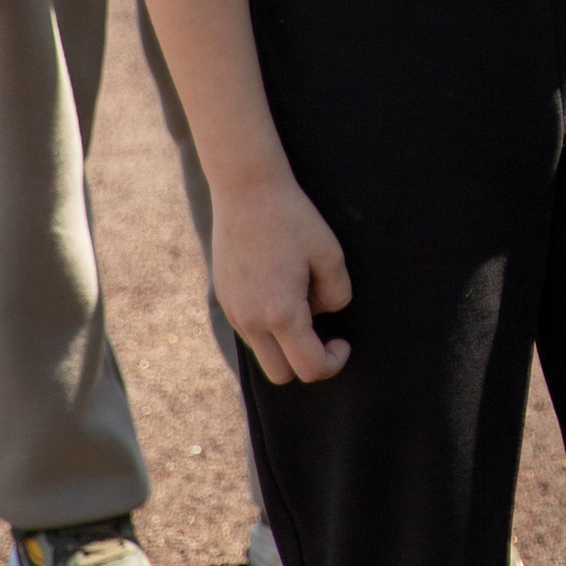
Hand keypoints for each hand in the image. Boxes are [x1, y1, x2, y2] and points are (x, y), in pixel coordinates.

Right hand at [212, 174, 352, 384]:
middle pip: (280, 374)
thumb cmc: (293, 219)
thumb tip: (325, 314)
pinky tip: (280, 292)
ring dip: (285, 343)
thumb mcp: (330, 255)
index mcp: (281, 314)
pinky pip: (248, 331)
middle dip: (306, 362)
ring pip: (262, 353)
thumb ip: (336, 295)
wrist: (246, 191)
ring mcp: (233, 312)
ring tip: (302, 302)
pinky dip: (268, 327)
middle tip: (324, 333)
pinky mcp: (223, 299)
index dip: (332, 363)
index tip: (342, 342)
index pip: (308, 368)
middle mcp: (251, 321)